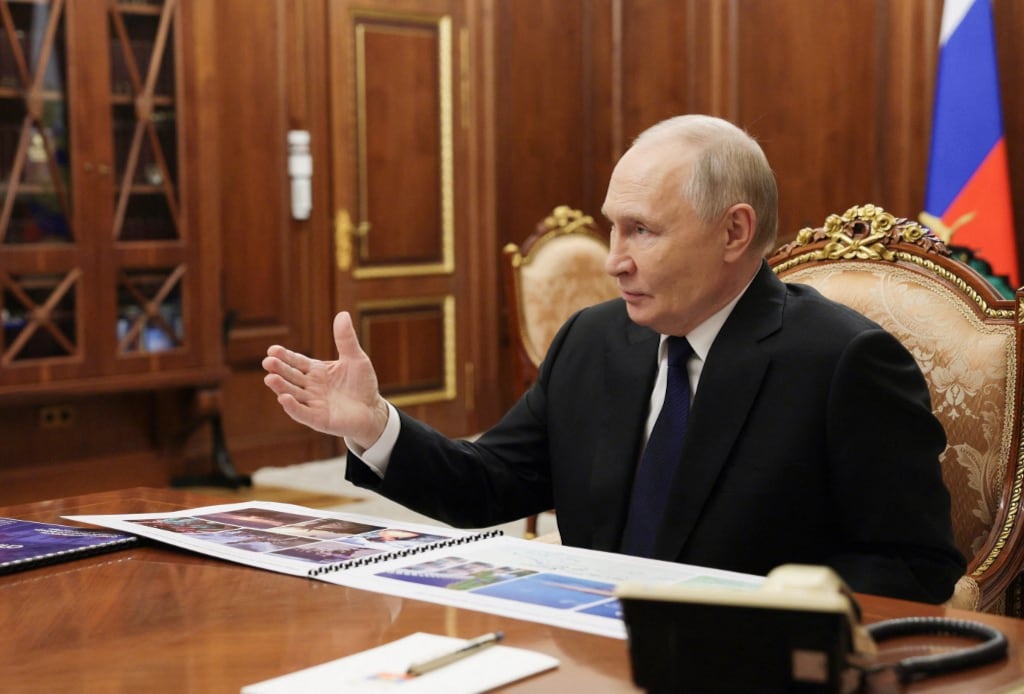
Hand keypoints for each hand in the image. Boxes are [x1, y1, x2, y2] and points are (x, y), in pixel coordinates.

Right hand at [262, 311, 389, 448]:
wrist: (373, 409)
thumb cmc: (362, 384)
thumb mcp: (355, 358)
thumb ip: (346, 339)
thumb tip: (342, 314)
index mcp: (316, 371)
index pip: (297, 362)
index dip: (285, 356)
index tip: (272, 349)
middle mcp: (310, 387)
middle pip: (291, 377)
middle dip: (279, 370)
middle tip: (268, 362)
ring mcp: (313, 403)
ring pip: (293, 394)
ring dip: (281, 387)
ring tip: (270, 379)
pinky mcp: (319, 419)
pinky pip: (303, 413)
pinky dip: (293, 407)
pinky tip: (284, 399)